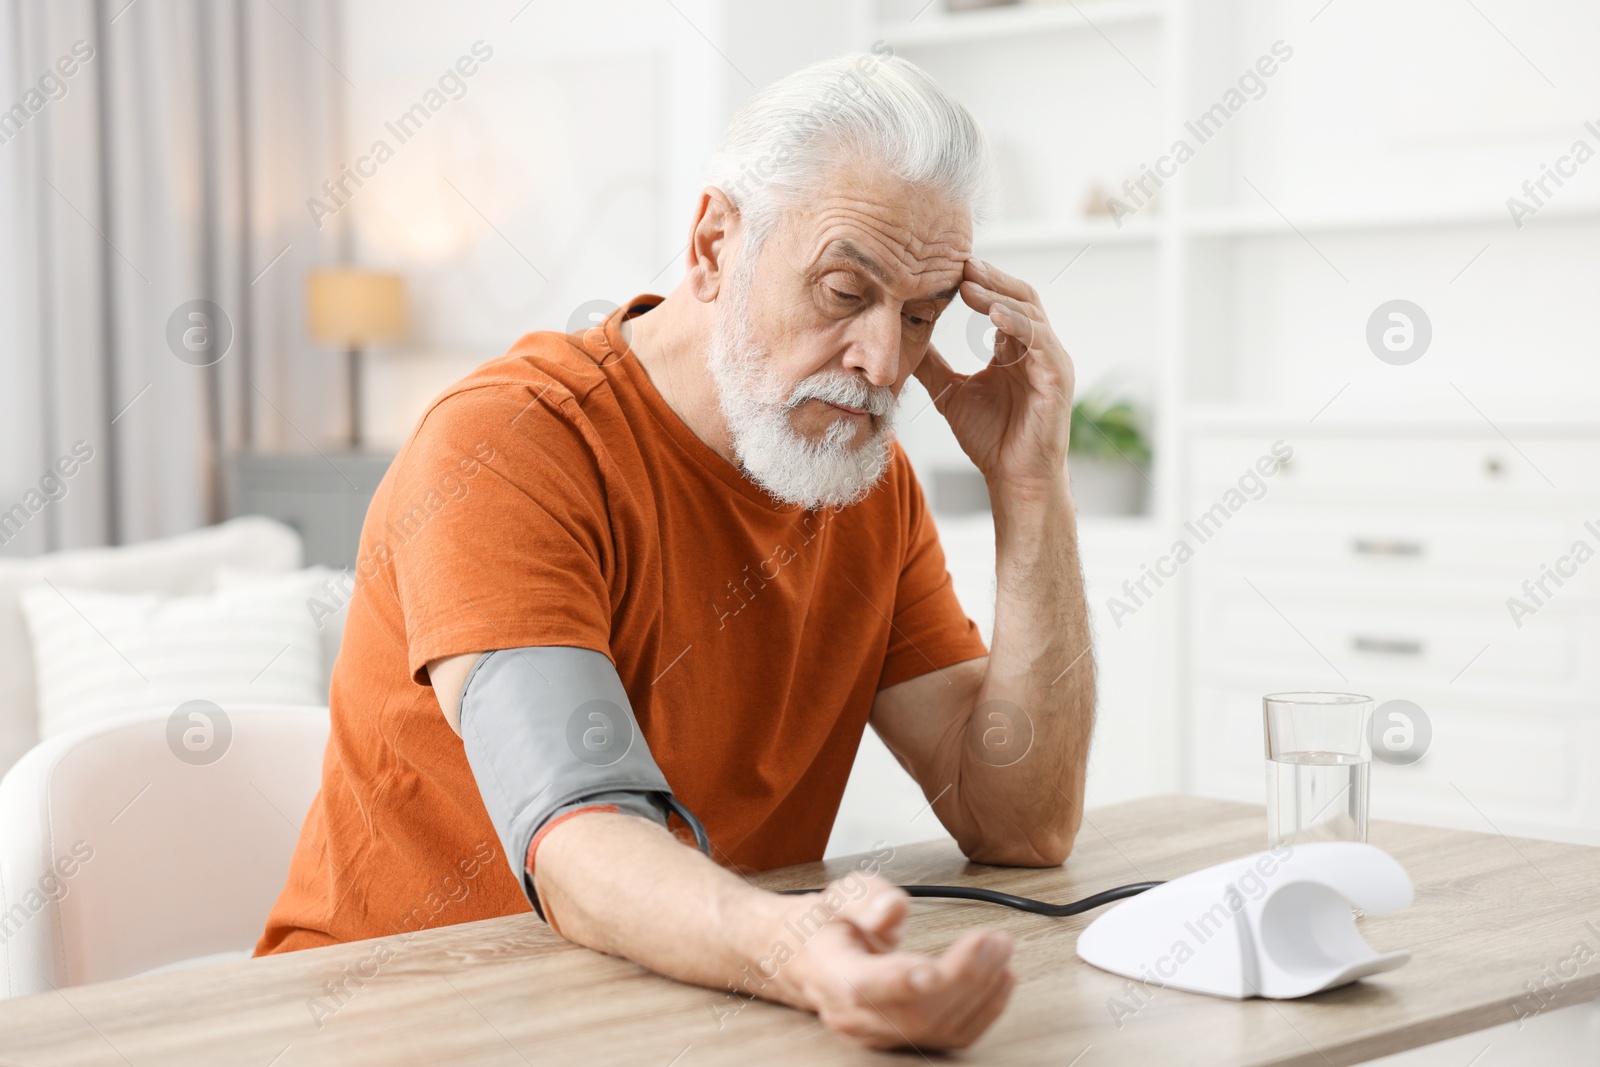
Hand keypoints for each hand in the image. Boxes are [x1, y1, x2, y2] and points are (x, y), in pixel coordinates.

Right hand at [776, 874, 1015, 1049]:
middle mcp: (853, 1015)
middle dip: (964, 977)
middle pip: (914, 1011)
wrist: (810, 960)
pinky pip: (950, 1036)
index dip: (901, 981)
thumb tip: (891, 911)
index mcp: (831, 973)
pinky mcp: (904, 1039)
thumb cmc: (827, 925)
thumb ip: (865, 899)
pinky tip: (1000, 979)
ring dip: (982, 991)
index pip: (864, 987)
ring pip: (938, 1028)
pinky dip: (984, 1010)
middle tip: (995, 940)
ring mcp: (879, 1034)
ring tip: (1002, 951)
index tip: (936, 968)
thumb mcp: (840, 895)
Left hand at [912, 257, 1074, 503]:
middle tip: (960, 263)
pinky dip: (1018, 324)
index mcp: (1014, 349)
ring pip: (1029, 312)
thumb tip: (905, 341)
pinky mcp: (1058, 378)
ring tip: (970, 283)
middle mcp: (1037, 349)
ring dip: (999, 295)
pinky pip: (1040, 341)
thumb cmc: (991, 439)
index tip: (946, 268)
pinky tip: (993, 314)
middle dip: (990, 278)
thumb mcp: (951, 393)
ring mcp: (1050, 361)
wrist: (1014, 480)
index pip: (1000, 301)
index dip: (977, 283)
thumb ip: (934, 366)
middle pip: (1018, 296)